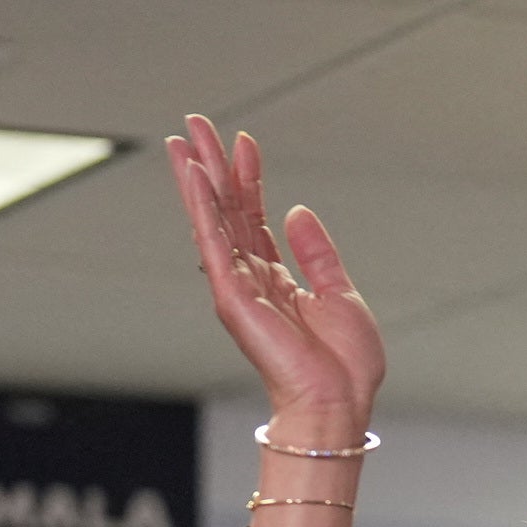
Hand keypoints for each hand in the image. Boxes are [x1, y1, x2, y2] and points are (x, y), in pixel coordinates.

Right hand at [168, 115, 383, 437]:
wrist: (339, 402)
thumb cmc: (343, 366)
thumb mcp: (340, 294)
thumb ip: (317, 253)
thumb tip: (297, 210)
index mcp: (275, 279)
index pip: (253, 217)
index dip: (248, 178)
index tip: (245, 142)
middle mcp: (249, 279)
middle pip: (224, 210)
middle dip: (212, 165)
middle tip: (195, 124)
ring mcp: (237, 286)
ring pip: (212, 219)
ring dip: (197, 176)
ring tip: (183, 138)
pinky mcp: (232, 296)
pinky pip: (213, 242)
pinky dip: (202, 207)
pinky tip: (194, 175)